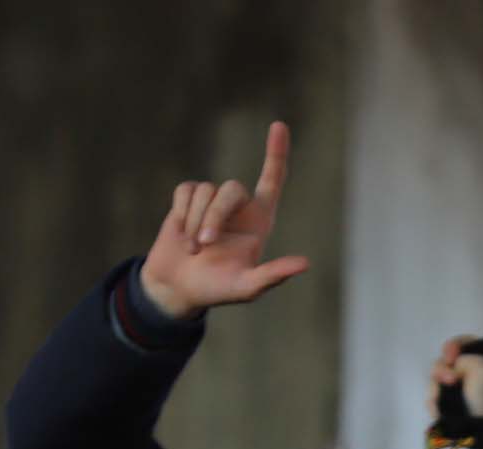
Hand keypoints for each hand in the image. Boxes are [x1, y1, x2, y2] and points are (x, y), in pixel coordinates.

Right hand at [137, 121, 309, 319]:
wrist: (178, 288)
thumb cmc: (216, 290)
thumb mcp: (247, 288)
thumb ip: (273, 275)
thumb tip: (304, 264)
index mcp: (259, 221)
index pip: (272, 180)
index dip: (276, 153)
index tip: (279, 125)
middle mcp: (238, 206)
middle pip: (231, 188)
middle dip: (215, 216)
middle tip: (204, 246)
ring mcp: (211, 201)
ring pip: (205, 190)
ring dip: (195, 223)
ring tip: (193, 249)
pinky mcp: (187, 199)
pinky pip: (185, 191)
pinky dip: (181, 215)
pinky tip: (181, 235)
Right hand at [432, 336, 482, 423]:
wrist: (477, 432)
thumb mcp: (482, 365)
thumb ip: (464, 356)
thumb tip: (452, 370)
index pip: (468, 344)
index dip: (456, 345)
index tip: (451, 355)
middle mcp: (475, 375)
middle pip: (447, 361)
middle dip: (443, 370)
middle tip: (450, 381)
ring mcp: (460, 391)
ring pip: (437, 378)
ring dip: (437, 387)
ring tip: (441, 399)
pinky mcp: (448, 406)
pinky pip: (434, 396)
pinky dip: (434, 401)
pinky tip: (438, 409)